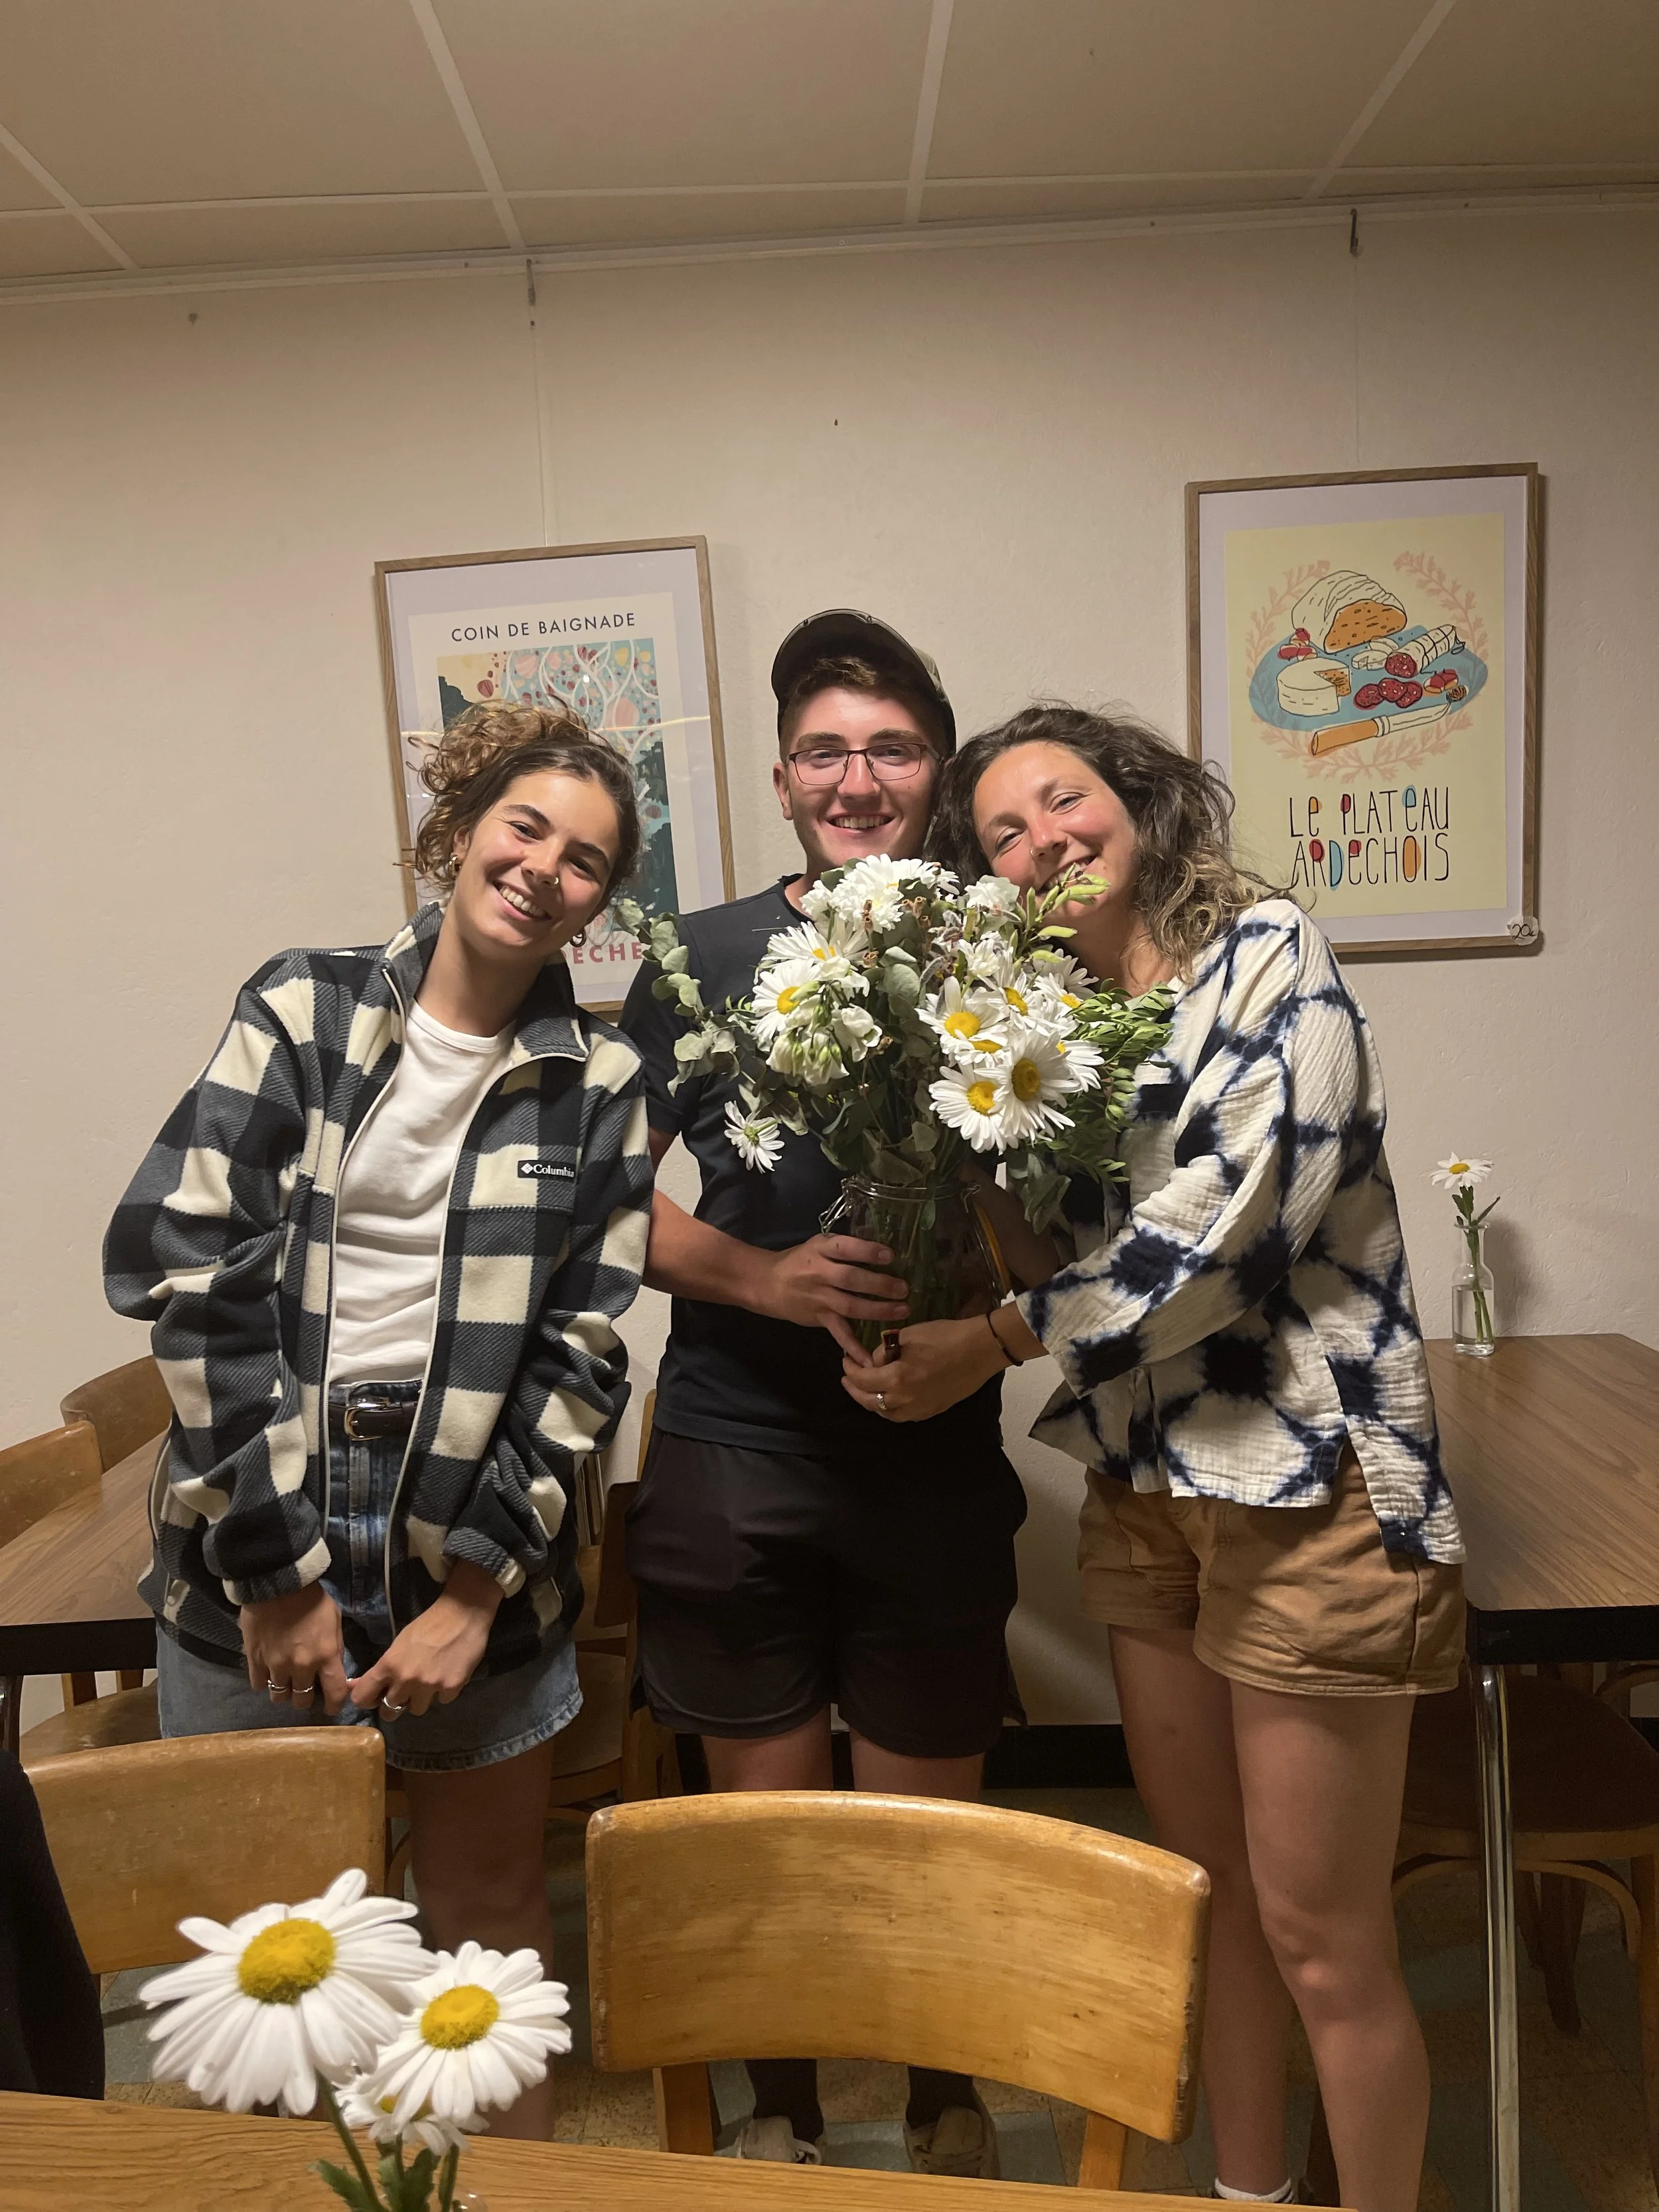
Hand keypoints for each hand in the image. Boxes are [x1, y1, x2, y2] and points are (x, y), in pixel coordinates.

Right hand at [240, 1584, 348, 1716]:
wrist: (278, 1583)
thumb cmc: (311, 1599)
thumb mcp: (335, 1620)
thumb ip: (335, 1648)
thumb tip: (333, 1668)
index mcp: (326, 1656)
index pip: (334, 1693)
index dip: (334, 1706)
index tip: (331, 1708)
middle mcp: (301, 1666)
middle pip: (302, 1700)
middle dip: (305, 1697)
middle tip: (305, 1688)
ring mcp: (276, 1665)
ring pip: (279, 1696)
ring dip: (284, 1692)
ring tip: (286, 1682)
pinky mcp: (255, 1661)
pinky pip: (259, 1685)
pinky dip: (265, 1682)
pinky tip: (269, 1673)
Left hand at [347, 1561, 503, 1719]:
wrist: (462, 1613)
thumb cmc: (427, 1625)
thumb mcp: (398, 1644)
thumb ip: (379, 1670)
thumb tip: (353, 1686)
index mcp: (389, 1665)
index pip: (362, 1698)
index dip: (367, 1699)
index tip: (375, 1696)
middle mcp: (406, 1679)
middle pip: (389, 1712)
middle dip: (395, 1704)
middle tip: (405, 1690)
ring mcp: (430, 1685)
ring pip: (416, 1710)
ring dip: (421, 1699)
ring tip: (429, 1680)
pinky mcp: (452, 1687)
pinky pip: (442, 1701)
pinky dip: (444, 1691)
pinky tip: (448, 1674)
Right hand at [752, 1234, 910, 1359]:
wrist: (767, 1284)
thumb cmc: (799, 1260)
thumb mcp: (818, 1244)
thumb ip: (844, 1247)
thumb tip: (882, 1250)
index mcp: (820, 1249)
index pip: (844, 1248)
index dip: (867, 1251)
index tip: (889, 1255)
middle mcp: (819, 1273)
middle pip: (851, 1279)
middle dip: (879, 1284)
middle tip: (904, 1288)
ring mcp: (819, 1298)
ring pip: (850, 1305)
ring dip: (878, 1310)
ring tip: (902, 1311)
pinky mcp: (819, 1318)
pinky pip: (838, 1333)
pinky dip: (853, 1347)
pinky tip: (869, 1360)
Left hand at [841, 1315, 1005, 1423]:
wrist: (980, 1350)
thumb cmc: (945, 1336)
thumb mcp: (908, 1335)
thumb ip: (884, 1351)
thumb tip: (874, 1361)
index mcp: (897, 1378)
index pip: (861, 1380)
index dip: (849, 1370)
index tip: (846, 1361)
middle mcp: (905, 1399)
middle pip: (869, 1402)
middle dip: (854, 1389)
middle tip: (848, 1378)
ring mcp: (919, 1409)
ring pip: (885, 1414)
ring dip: (871, 1402)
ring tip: (865, 1389)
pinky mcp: (931, 1411)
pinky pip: (903, 1415)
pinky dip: (890, 1408)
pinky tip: (888, 1397)